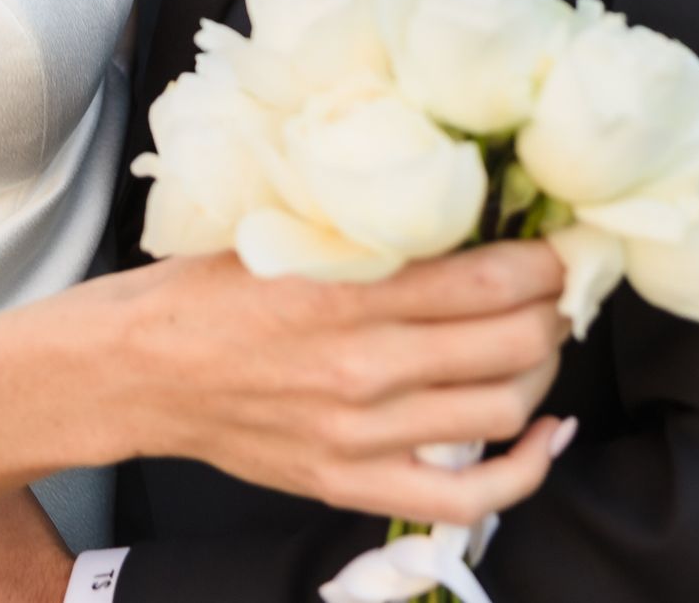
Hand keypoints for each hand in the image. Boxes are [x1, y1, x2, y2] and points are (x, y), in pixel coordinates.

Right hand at [115, 238, 570, 527]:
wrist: (139, 369)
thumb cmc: (206, 290)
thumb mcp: (281, 232)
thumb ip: (361, 227)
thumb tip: (447, 201)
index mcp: (344, 291)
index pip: (487, 279)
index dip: (544, 262)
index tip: (559, 243)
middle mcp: (363, 366)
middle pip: (510, 343)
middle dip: (554, 309)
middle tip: (558, 285)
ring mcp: (363, 433)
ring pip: (501, 408)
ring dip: (543, 370)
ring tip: (541, 339)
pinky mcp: (354, 481)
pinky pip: (469, 496)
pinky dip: (525, 468)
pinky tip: (545, 435)